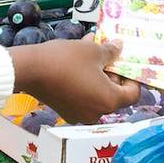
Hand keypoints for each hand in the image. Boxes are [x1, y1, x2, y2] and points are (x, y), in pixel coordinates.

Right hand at [9, 38, 138, 124]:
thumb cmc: (66, 60)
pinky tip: (77, 64)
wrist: (30, 69)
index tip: (125, 63)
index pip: (133, 93)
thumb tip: (119, 47)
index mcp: (109, 101)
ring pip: (97, 94)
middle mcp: (97, 113)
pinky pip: (83, 97)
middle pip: (114, 94)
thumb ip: (111, 51)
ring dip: (97, 75)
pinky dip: (84, 83)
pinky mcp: (66, 111)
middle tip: (107, 55)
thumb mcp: (93, 50)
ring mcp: (80, 115)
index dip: (132, 77)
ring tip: (90, 54)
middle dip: (112, 73)